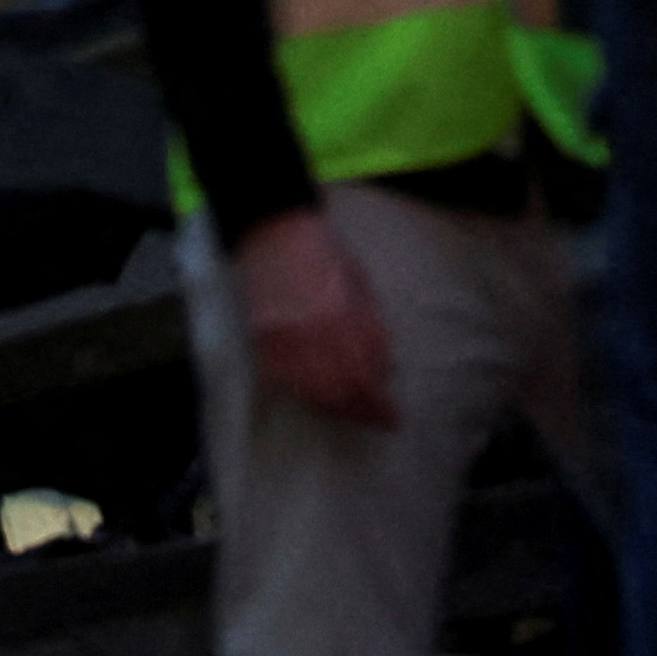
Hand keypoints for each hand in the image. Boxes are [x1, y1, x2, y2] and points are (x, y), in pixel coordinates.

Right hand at [234, 207, 400, 429]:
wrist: (275, 234)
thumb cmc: (324, 252)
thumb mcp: (361, 283)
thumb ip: (373, 327)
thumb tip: (386, 367)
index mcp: (345, 317)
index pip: (367, 375)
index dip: (381, 405)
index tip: (392, 418)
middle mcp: (317, 334)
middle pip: (342, 392)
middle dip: (362, 413)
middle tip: (375, 421)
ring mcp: (287, 341)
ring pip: (313, 394)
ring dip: (336, 411)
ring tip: (349, 413)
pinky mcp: (264, 343)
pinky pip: (284, 383)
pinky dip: (303, 397)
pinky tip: (316, 399)